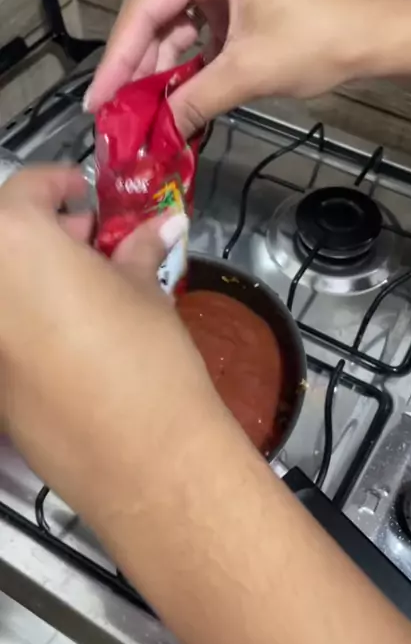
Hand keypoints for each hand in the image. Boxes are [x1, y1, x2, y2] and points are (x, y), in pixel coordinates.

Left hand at [0, 166, 194, 483]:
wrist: (143, 459)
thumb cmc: (148, 358)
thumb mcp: (145, 293)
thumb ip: (139, 250)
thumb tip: (162, 225)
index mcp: (14, 243)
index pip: (26, 189)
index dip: (59, 184)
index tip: (84, 194)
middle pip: (5, 238)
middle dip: (44, 232)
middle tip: (92, 244)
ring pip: (4, 288)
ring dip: (34, 276)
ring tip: (87, 290)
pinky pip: (6, 329)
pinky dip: (27, 318)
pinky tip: (72, 336)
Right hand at [86, 0, 377, 135]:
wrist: (373, 39)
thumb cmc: (318, 41)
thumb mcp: (248, 72)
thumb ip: (194, 100)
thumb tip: (153, 135)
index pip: (146, 7)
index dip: (118, 59)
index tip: (97, 101)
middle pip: (154, 16)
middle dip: (135, 68)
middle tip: (111, 114)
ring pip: (171, 29)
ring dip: (158, 72)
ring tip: (136, 115)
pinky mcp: (230, 1)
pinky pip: (194, 35)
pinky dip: (184, 68)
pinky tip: (168, 101)